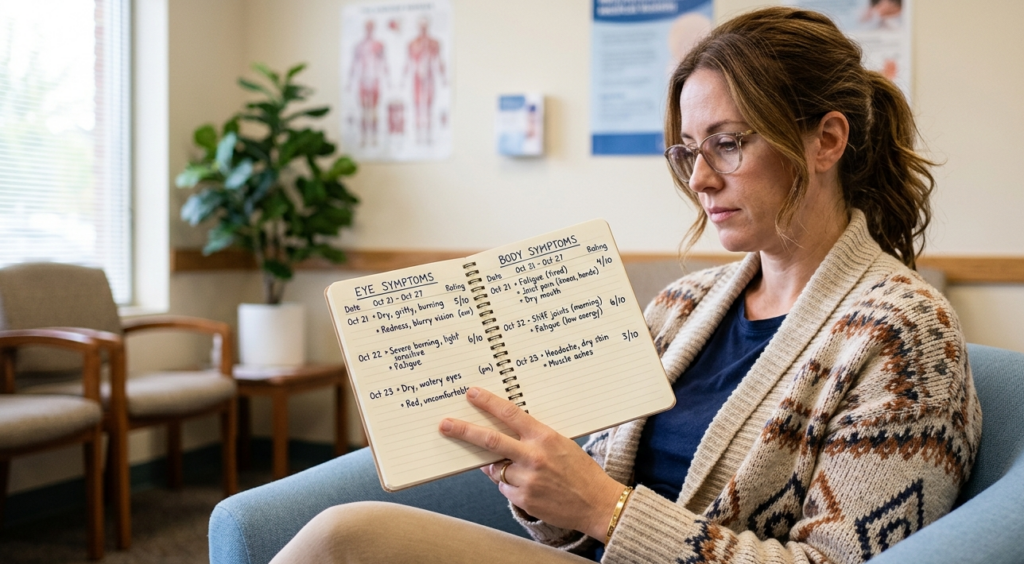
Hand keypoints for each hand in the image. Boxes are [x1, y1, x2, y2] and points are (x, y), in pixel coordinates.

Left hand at [439, 387, 625, 540]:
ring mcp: (527, 480)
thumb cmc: (581, 471)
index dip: (487, 402)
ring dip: (496, 466)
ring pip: (495, 468)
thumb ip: (533, 437)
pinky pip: (504, 488)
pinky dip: (508, 484)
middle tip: (445, 424)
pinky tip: (528, 485)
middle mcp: (533, 457)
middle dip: (463, 431)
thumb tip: (504, 431)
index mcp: (544, 437)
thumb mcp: (560, 443)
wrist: (597, 503)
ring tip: (516, 467)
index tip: (471, 394)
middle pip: (489, 441)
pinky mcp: (523, 500)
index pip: (510, 414)